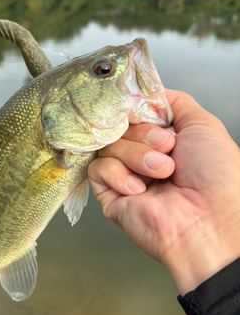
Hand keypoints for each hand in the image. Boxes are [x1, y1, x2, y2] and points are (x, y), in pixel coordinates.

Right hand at [88, 90, 239, 294]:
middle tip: (168, 151)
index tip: (151, 114)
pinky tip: (140, 190)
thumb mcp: (203, 125)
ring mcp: (125, 175)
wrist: (209, 222)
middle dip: (145, 135)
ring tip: (160, 174)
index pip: (133, 112)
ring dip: (136, 156)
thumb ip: (175, 102)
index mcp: (162, 140)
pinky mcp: (110, 195)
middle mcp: (142, 156)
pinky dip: (119, 175)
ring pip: (107, 145)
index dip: (138, 110)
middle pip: (119, 125)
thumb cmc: (216, 177)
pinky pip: (98, 168)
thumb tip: (149, 92)